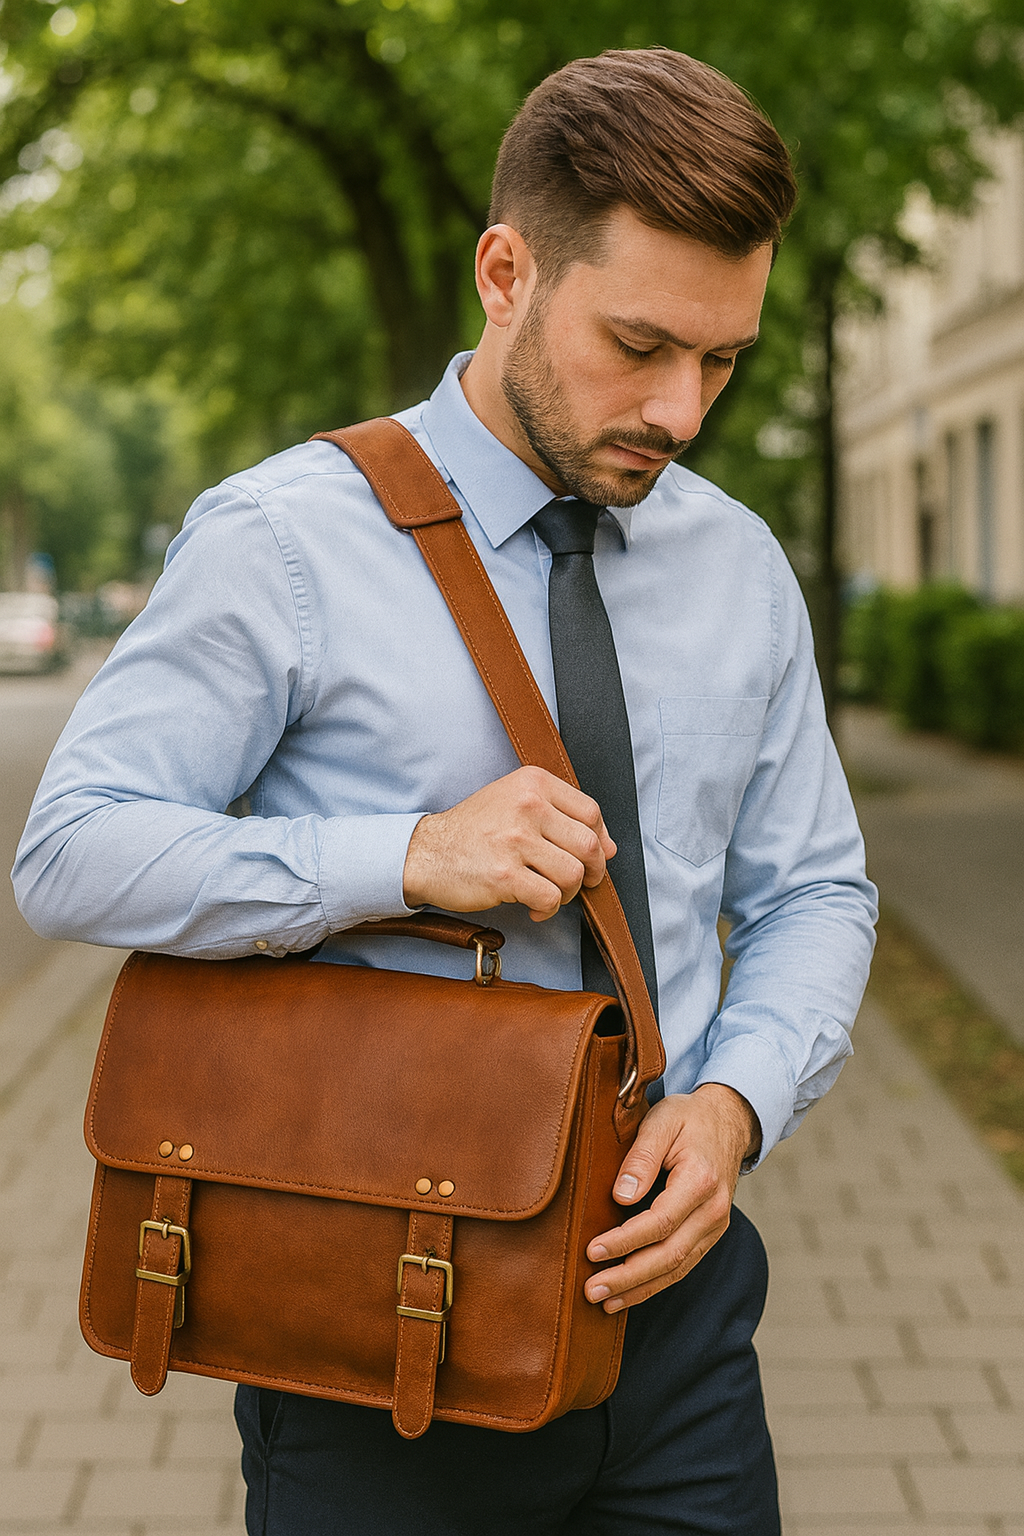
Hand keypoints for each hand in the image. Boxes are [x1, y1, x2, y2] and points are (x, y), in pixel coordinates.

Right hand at [402, 766, 615, 919]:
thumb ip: (562, 816)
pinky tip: (533, 906)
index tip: (593, 854)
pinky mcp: (504, 875)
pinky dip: (547, 909)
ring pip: (573, 874)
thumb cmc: (474, 830)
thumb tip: (610, 847)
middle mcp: (527, 806)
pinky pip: (550, 898)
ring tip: (549, 892)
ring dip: (567, 892)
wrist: (427, 852)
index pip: (591, 812)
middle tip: (578, 881)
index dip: (600, 839)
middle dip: (592, 871)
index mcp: (533, 783)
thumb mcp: (515, 802)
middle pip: (589, 845)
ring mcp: (515, 840)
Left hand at [585, 1083, 760, 1311]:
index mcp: (701, 1180)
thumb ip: (641, 1157)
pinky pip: (683, 1265)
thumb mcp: (661, 1121)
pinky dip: (655, 1283)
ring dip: (639, 1289)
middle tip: (592, 1290)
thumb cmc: (688, 1119)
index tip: (592, 1251)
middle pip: (669, 1255)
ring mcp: (715, 1226)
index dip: (624, 1241)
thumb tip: (621, 1196)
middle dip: (628, 1278)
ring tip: (604, 1302)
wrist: (727, 1121)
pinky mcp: (709, 1234)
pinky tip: (629, 1294)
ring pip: (677, 1268)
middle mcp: (713, 1210)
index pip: (659, 1222)